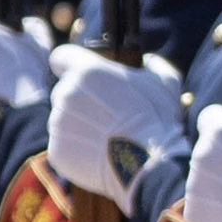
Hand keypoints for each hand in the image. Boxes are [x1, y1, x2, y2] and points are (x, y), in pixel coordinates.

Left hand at [45, 44, 184, 201]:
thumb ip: (151, 64)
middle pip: (64, 91)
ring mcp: (59, 124)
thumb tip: (146, 61)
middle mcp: (66, 94)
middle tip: (105, 115)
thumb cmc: (158, 119)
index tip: (80, 74)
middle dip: (80, 100)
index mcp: (87, 71)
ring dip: (78, 125)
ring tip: (105, 137)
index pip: (62, 57)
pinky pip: (62, 145)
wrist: (148, 164)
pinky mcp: (56, 151)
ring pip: (62, 119)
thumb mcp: (164, 81)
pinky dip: (76, 149)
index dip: (71, 64)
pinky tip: (97, 154)